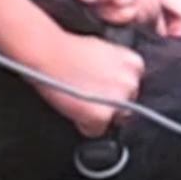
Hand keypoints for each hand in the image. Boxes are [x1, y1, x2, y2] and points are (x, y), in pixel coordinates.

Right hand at [27, 32, 143, 136]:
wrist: (47, 52)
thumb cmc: (67, 49)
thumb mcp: (102, 49)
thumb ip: (115, 66)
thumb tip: (115, 81)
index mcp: (133, 63)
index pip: (133, 85)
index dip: (115, 87)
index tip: (102, 86)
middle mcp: (131, 82)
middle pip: (128, 103)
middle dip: (111, 102)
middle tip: (88, 93)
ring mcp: (118, 100)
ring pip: (115, 119)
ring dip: (100, 114)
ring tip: (80, 100)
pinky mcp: (102, 116)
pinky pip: (96, 130)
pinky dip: (84, 124)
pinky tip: (74, 108)